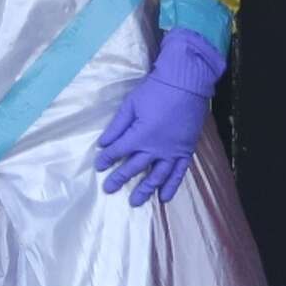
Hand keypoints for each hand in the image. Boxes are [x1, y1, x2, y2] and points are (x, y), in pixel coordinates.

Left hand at [95, 26, 225, 205]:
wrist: (187, 83)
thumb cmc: (156, 89)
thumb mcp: (131, 104)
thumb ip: (117, 126)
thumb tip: (102, 143)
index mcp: (140, 136)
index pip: (118, 152)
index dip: (106, 160)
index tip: (99, 167)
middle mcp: (155, 149)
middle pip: (134, 168)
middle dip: (119, 179)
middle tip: (108, 190)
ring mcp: (172, 152)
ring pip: (157, 176)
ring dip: (145, 190)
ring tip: (135, 202)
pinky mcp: (186, 151)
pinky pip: (179, 173)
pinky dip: (171, 186)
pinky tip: (164, 198)